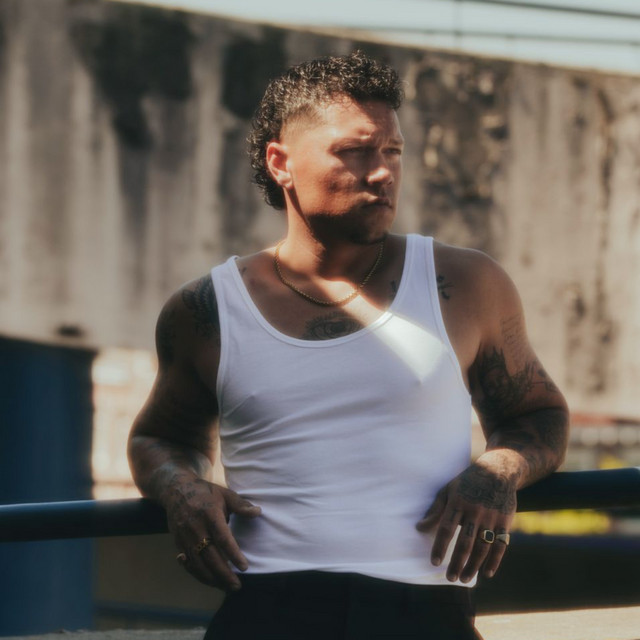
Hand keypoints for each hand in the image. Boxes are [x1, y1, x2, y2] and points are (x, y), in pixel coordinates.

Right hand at [162, 474, 260, 590]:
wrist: (176, 490)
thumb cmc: (205, 493)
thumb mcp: (225, 494)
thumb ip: (241, 505)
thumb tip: (258, 512)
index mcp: (209, 514)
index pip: (222, 538)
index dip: (233, 554)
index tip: (244, 567)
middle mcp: (196, 528)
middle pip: (210, 556)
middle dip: (223, 574)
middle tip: (237, 586)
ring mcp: (184, 536)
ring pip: (197, 564)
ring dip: (211, 578)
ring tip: (225, 587)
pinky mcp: (178, 542)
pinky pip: (188, 563)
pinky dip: (197, 574)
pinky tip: (208, 580)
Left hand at [416, 461, 516, 582]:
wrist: (498, 471)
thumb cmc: (467, 483)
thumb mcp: (448, 490)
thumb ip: (435, 510)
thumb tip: (419, 527)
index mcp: (458, 502)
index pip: (446, 528)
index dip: (440, 546)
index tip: (434, 562)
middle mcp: (475, 511)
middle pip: (465, 541)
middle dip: (457, 562)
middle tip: (450, 578)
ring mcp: (491, 517)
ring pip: (482, 547)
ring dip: (473, 566)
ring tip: (464, 578)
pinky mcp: (505, 522)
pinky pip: (500, 545)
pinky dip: (494, 561)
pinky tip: (486, 573)